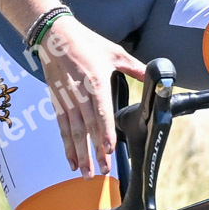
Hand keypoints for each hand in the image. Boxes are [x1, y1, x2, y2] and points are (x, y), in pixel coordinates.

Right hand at [37, 17, 144, 176]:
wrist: (55, 37)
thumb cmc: (86, 43)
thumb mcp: (115, 53)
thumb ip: (135, 68)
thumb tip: (152, 74)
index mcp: (96, 83)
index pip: (101, 113)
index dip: (105, 133)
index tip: (110, 150)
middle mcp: (80, 95)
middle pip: (88, 129)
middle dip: (94, 152)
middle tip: (102, 170)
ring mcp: (67, 100)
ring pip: (73, 133)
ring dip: (80, 154)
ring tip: (86, 172)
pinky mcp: (58, 103)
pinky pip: (62, 128)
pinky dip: (66, 146)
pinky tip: (71, 160)